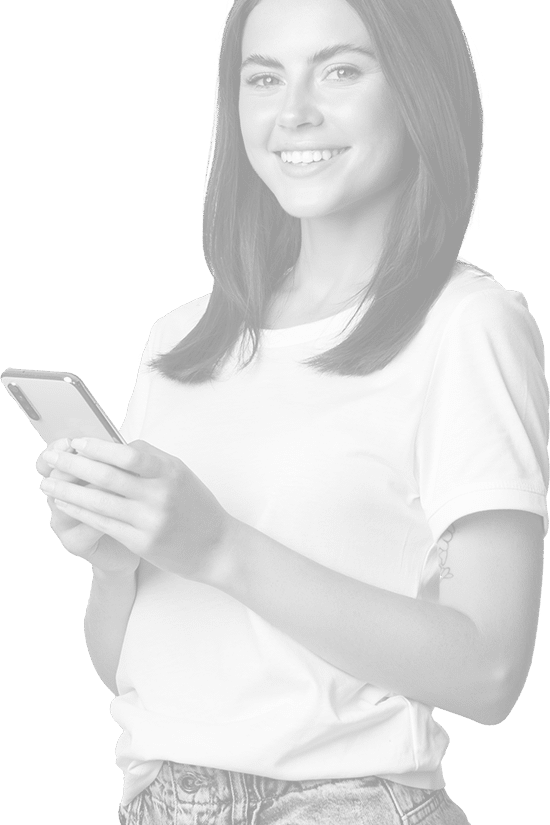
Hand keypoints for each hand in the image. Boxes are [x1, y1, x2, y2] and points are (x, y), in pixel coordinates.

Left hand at [38, 438, 233, 582]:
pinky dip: (79, 511)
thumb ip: (149, 458)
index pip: (128, 454)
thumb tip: (112, 445)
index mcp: (170, 472)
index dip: (98, 448)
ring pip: (98, 502)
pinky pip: (102, 523)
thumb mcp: (179, 473)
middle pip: (107, 476)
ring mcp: (150, 521)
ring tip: (47, 482)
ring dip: (68, 490)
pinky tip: (64, 503)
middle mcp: (160, 495)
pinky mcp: (141, 543)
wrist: (216, 548)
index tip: (76, 443)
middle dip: (73, 465)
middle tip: (50, 457)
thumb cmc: (196, 506)